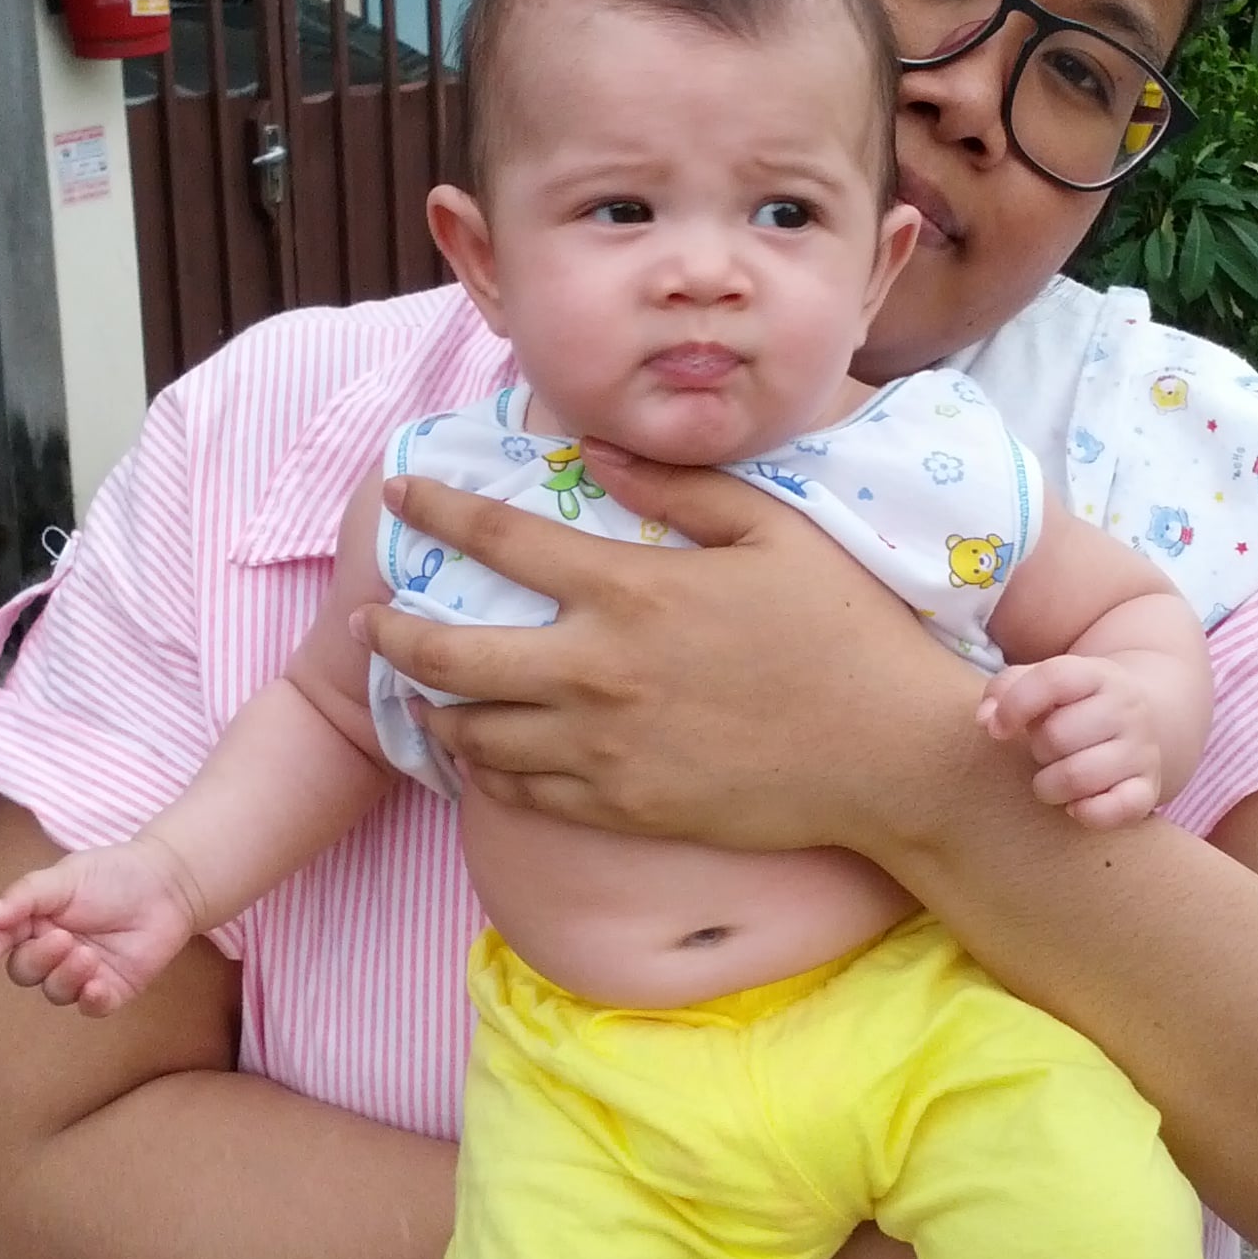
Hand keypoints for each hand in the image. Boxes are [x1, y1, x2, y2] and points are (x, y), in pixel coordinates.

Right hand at [0, 836, 205, 1014]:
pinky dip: (90, 1000)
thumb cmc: (113, 875)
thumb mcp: (65, 877)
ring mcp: (82, 972)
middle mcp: (53, 950)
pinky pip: (91, 1007)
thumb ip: (25, 897)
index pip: (3, 939)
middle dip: (39, 959)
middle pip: (25, 971)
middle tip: (64, 939)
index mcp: (36, 921)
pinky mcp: (111, 988)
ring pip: (55, 991)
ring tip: (88, 955)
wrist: (167, 883)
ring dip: (65, 977)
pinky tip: (97, 986)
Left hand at [350, 445, 981, 852]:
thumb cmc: (844, 629)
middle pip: (452, 655)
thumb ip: (677, 487)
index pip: (498, 541)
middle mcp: (596, 670)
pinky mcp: (620, 807)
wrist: (888, 756)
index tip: (396, 496)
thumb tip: (593, 451)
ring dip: (432, 709)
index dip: (434, 511)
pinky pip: (520, 792)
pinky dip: (484, 769)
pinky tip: (479, 754)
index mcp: (629, 587)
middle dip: (393, 636)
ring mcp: (602, 748)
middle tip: (369, 624)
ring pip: (474, 735)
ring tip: (416, 692)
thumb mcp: (772, 530)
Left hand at [979, 656, 1162, 827]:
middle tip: (1043, 752)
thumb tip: (986, 721)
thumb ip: (1006, 689)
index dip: (1016, 705)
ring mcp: (1142, 750)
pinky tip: (1075, 806)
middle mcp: (1126, 709)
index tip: (998, 729)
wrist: (1149, 721)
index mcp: (1097, 675)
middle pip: (1058, 736)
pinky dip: (1087, 813)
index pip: (1054, 679)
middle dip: (1037, 750)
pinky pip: (1117, 809)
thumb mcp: (1045, 684)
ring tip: (1052, 779)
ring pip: (1078, 776)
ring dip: (1049, 786)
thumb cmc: (1076, 706)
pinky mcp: (1149, 789)